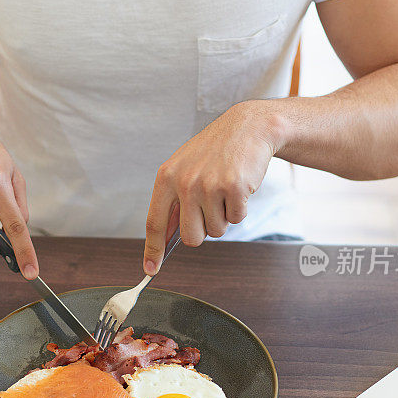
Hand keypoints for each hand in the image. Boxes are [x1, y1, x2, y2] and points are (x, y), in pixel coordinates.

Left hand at [143, 101, 284, 274]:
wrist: (247, 128)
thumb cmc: (214, 151)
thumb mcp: (184, 169)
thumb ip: (173, 201)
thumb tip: (166, 239)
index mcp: (166, 177)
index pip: (155, 222)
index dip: (153, 250)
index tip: (150, 269)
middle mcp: (185, 182)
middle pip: (191, 237)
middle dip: (203, 232)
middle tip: (210, 209)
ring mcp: (209, 185)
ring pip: (216, 230)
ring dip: (224, 217)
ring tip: (224, 190)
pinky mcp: (234, 188)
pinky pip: (236, 218)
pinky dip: (240, 208)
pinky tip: (238, 186)